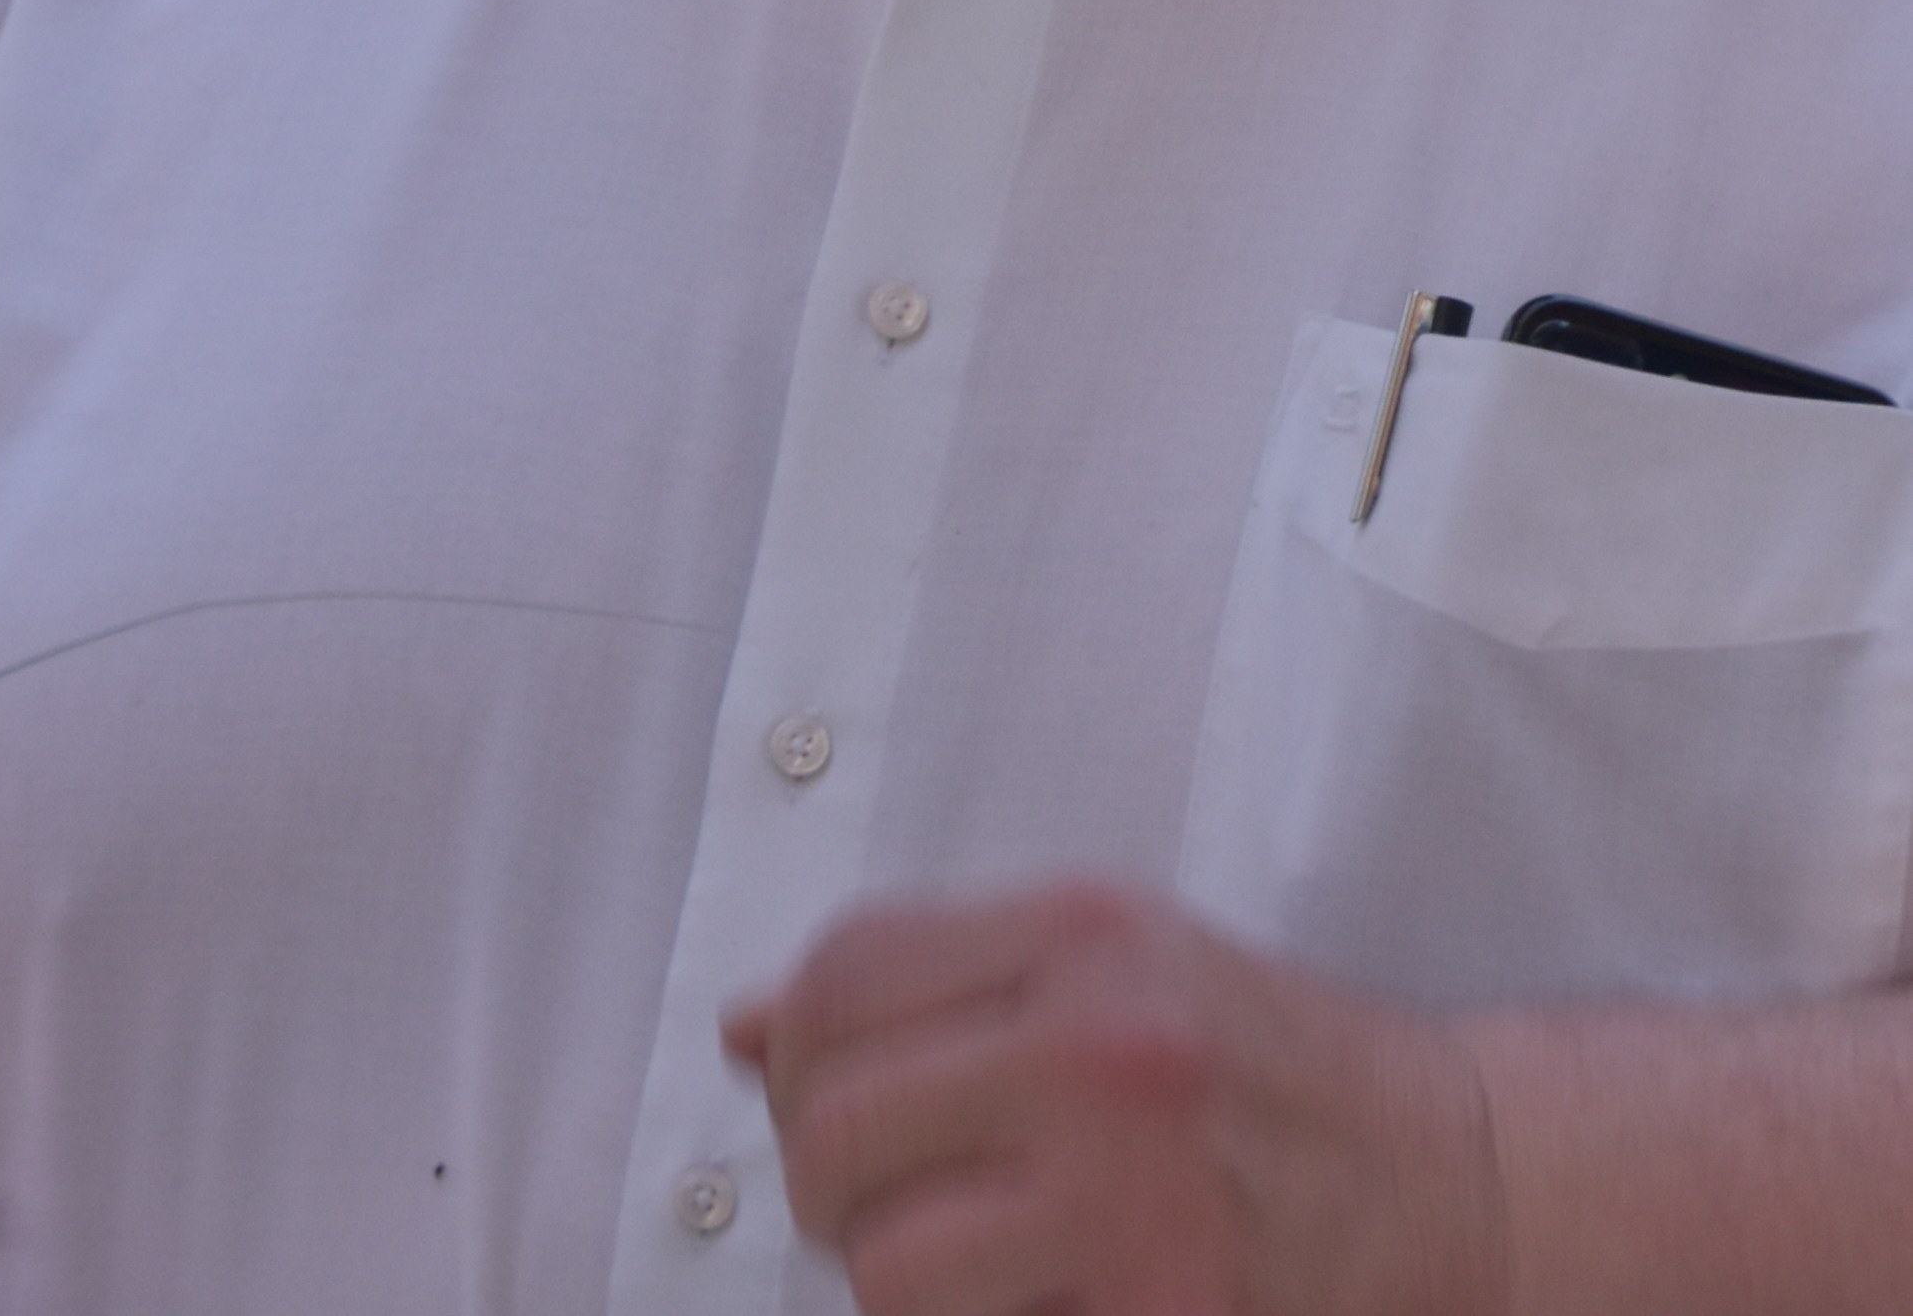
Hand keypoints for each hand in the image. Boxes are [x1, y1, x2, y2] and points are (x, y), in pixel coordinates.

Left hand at [723, 881, 1507, 1315]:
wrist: (1465, 1178)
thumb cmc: (1271, 1067)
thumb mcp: (1112, 962)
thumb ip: (934, 979)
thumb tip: (749, 1028)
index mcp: (1082, 936)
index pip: (842, 977)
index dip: (795, 1050)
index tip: (818, 1093)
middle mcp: (1102, 1052)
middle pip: (839, 1126)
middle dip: (828, 1181)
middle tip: (880, 1197)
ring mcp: (1136, 1199)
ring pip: (888, 1270)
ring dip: (901, 1283)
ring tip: (973, 1260)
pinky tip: (1045, 1302)